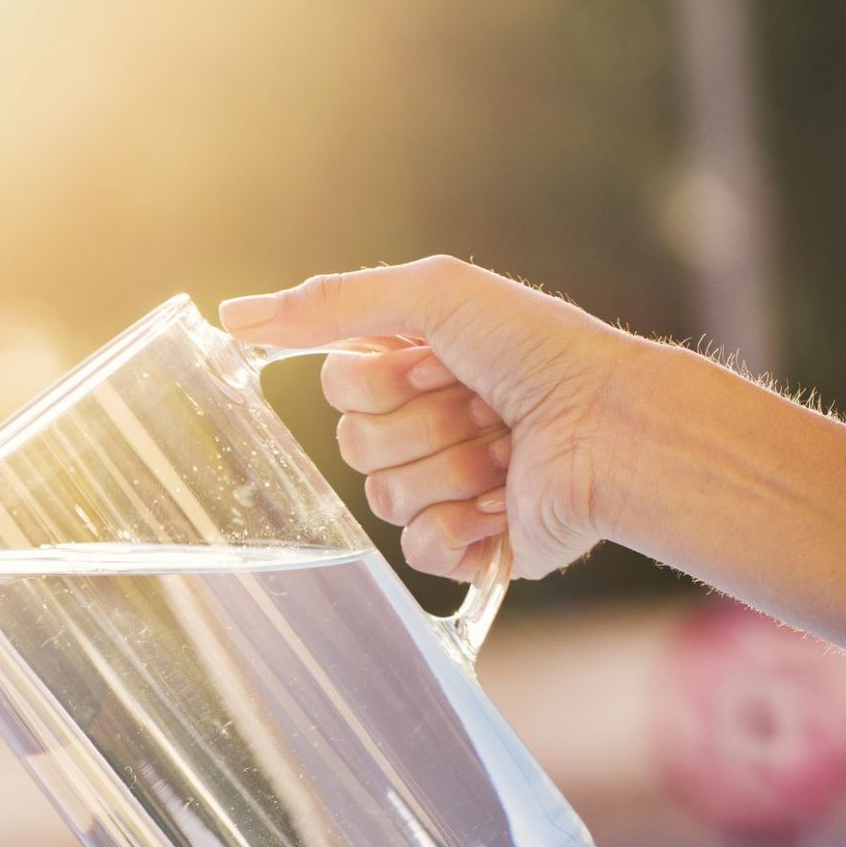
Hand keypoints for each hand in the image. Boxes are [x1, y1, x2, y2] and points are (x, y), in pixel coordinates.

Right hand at [220, 256, 649, 582]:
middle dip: (422, 423)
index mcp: (412, 370)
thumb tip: (230, 316)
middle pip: (353, 446)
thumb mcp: (435, 294)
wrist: (615, 429)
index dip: (383, 378)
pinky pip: (416, 552)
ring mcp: (445, 491)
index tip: (441, 360)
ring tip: (507, 451)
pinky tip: (505, 501)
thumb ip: (332, 302)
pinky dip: (461, 524)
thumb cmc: (542, 351)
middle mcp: (424, 429)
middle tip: (483, 405)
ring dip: (451, 469)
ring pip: (384, 499)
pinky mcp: (469, 548)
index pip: (337, 386)